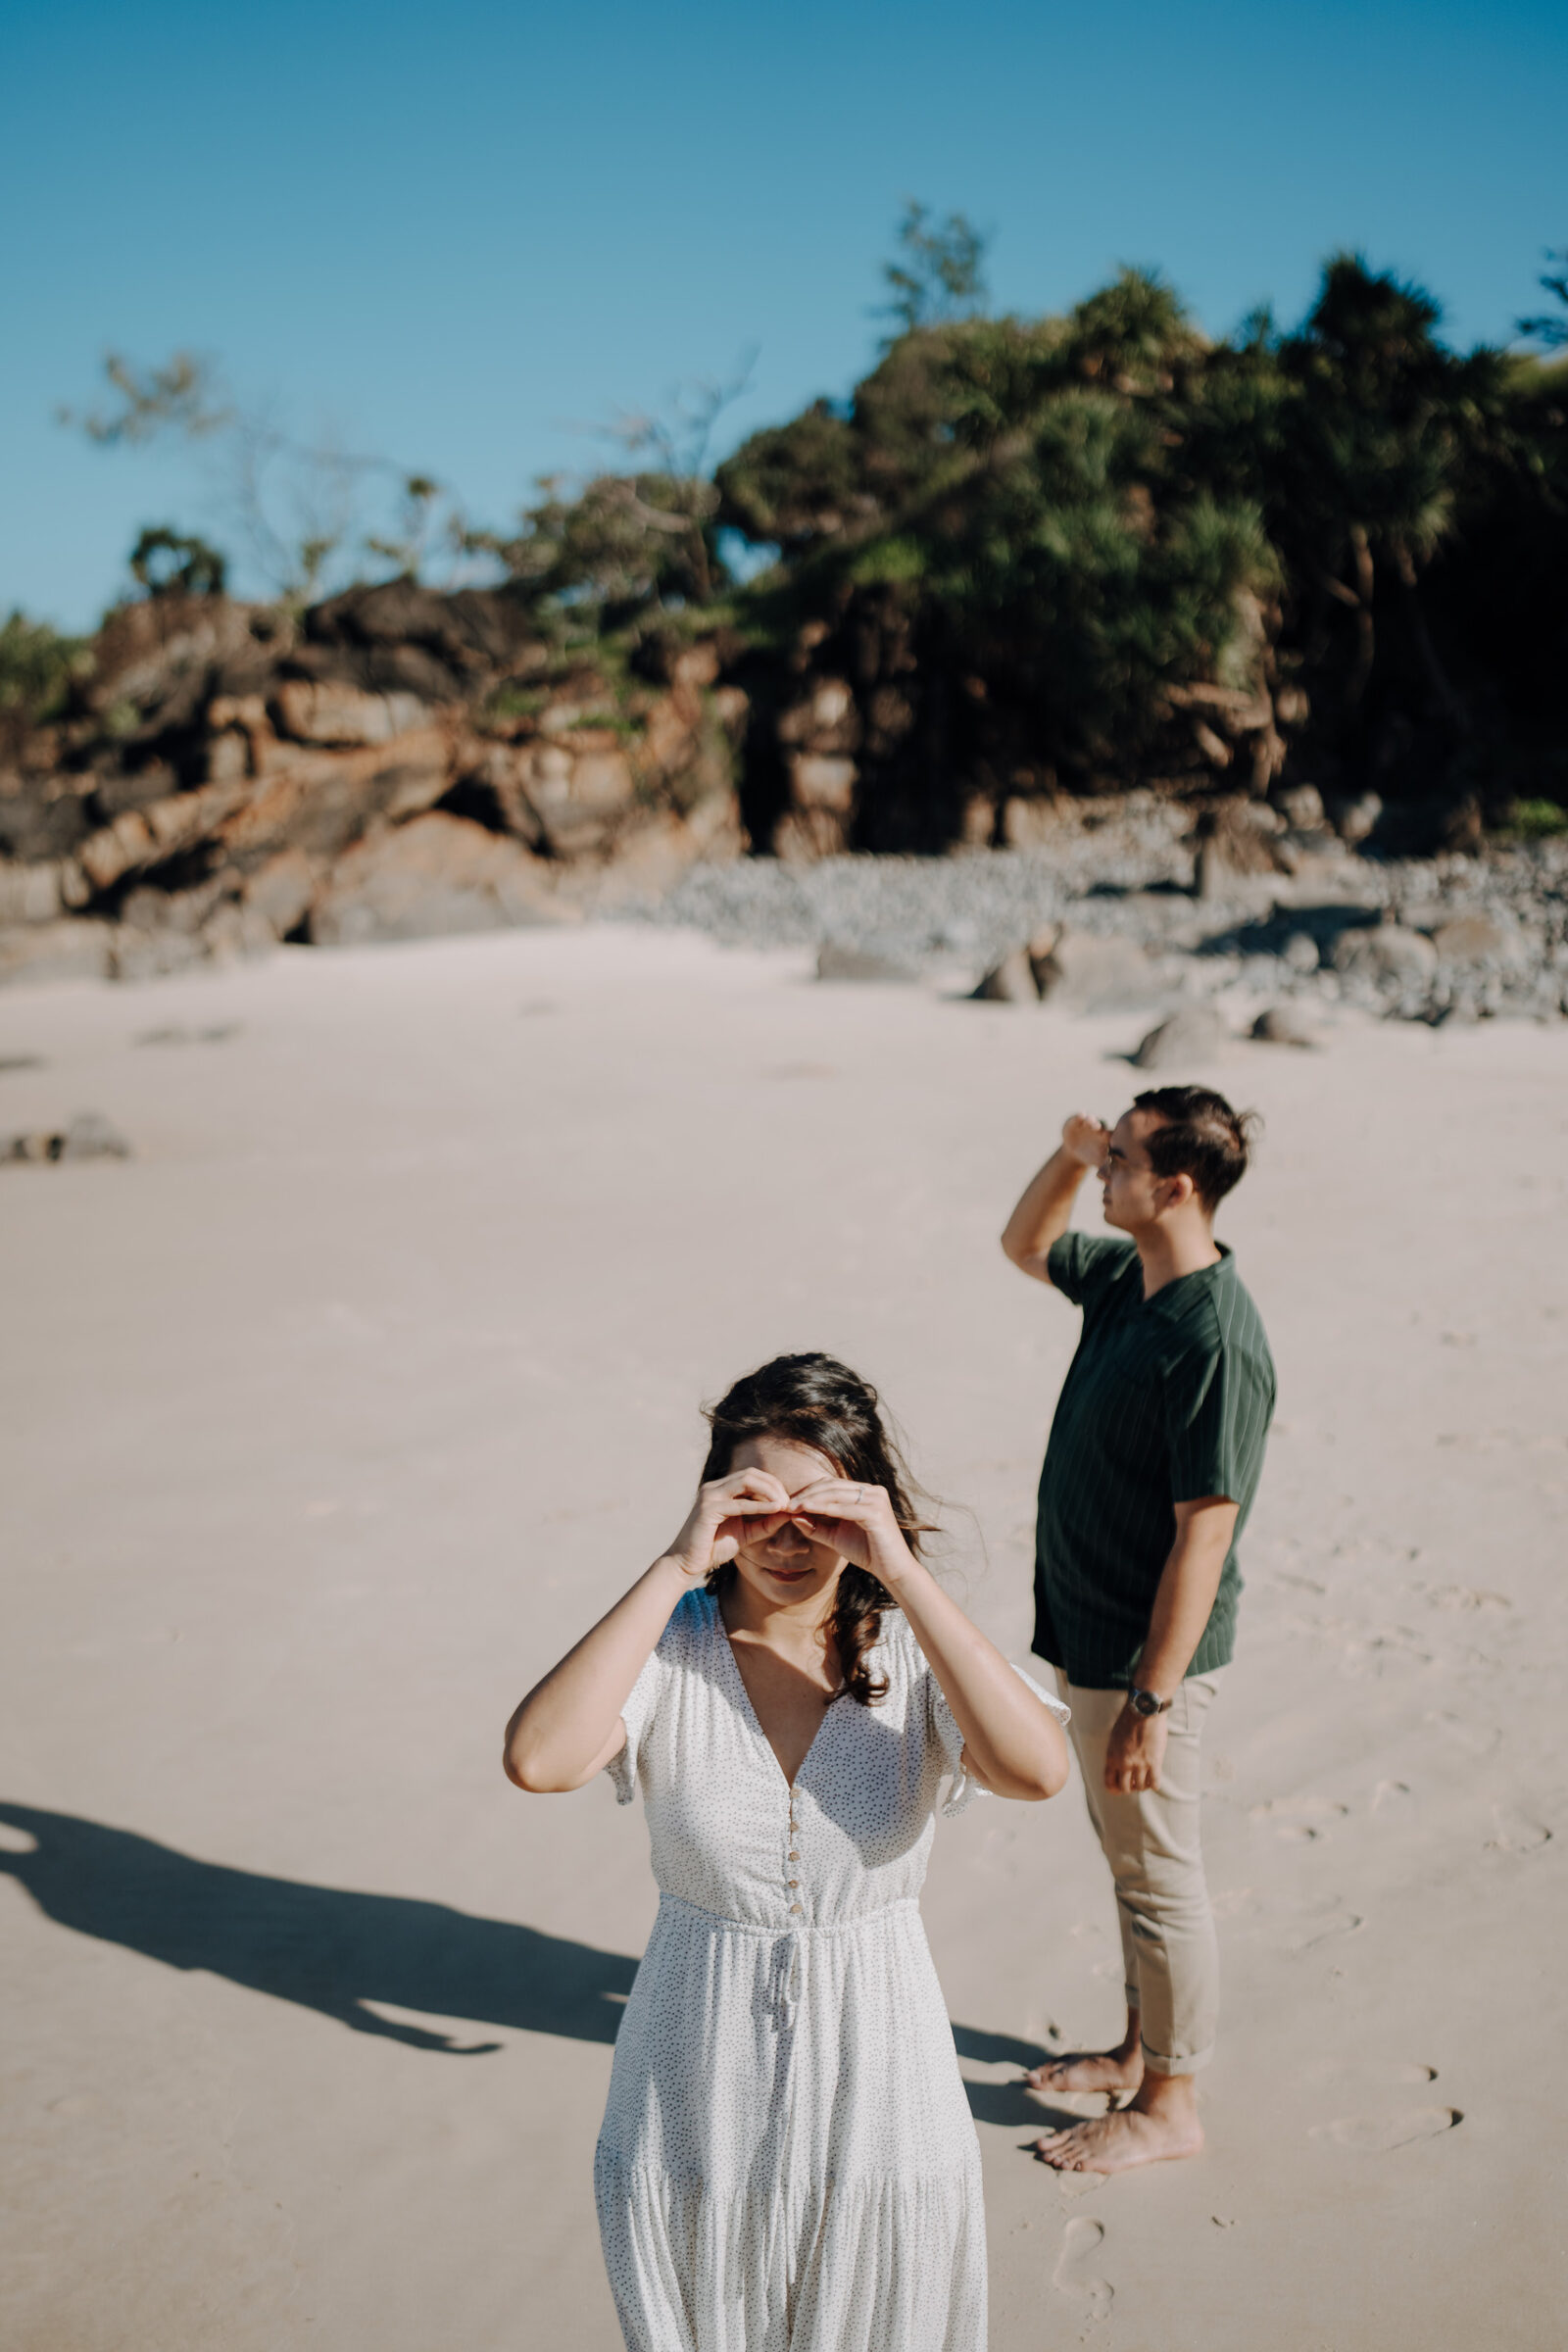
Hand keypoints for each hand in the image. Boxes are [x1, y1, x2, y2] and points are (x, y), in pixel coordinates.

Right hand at [665, 1469, 792, 1578]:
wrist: (688, 1563)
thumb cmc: (715, 1547)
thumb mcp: (747, 1533)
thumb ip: (766, 1522)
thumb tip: (788, 1512)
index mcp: (721, 1489)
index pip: (752, 1475)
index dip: (773, 1484)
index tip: (789, 1500)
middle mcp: (714, 1487)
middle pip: (751, 1474)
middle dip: (773, 1485)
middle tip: (789, 1501)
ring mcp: (709, 1496)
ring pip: (745, 1481)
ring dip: (768, 1491)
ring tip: (783, 1504)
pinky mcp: (707, 1509)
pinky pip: (738, 1503)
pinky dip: (758, 1505)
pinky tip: (773, 1510)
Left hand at [782, 1478, 916, 1585]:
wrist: (892, 1570)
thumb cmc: (867, 1552)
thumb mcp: (836, 1537)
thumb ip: (817, 1525)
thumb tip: (794, 1515)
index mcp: (866, 1493)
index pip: (831, 1485)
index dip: (808, 1492)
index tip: (788, 1503)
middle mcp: (873, 1491)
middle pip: (832, 1485)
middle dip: (807, 1494)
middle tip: (786, 1504)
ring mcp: (876, 1499)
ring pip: (836, 1493)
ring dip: (811, 1499)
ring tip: (792, 1507)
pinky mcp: (876, 1511)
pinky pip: (844, 1507)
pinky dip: (824, 1508)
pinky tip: (807, 1511)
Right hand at [1061, 1112, 1111, 1170]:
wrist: (1076, 1150)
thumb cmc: (1091, 1156)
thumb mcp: (1097, 1161)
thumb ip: (1103, 1165)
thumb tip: (1110, 1178)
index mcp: (1106, 1137)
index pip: (1110, 1135)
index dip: (1110, 1137)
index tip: (1108, 1140)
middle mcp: (1099, 1128)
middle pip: (1102, 1125)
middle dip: (1100, 1126)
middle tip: (1098, 1129)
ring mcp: (1088, 1123)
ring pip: (1091, 1119)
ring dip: (1090, 1119)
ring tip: (1088, 1121)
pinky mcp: (1077, 1120)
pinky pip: (1079, 1116)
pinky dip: (1080, 1116)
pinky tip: (1080, 1115)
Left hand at [1104, 1702, 1166, 1793]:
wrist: (1143, 1712)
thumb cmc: (1128, 1721)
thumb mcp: (1114, 1739)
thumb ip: (1115, 1754)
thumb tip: (1118, 1767)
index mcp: (1112, 1758)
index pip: (1109, 1783)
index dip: (1115, 1789)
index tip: (1120, 1789)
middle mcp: (1124, 1763)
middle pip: (1125, 1788)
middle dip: (1130, 1788)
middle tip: (1135, 1783)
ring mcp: (1139, 1764)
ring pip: (1141, 1787)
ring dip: (1143, 1785)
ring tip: (1146, 1779)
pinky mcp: (1154, 1762)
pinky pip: (1154, 1783)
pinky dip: (1155, 1784)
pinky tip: (1155, 1780)